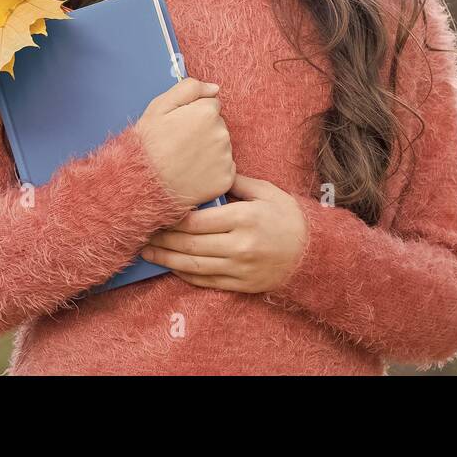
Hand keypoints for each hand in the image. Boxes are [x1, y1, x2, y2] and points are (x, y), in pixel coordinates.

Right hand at [135, 78, 234, 206]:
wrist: (144, 184)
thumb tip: (214, 88)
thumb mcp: (159, 106)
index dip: (194, 113)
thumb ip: (189, 88)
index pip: (211, 104)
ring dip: (208, 149)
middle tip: (180, 144)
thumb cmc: (149, 144)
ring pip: (221, 146)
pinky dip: (213, 169)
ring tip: (185, 159)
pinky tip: (194, 172)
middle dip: (203, 130)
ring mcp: (225, 157)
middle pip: (218, 124)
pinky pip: (225, 167)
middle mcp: (222, 133)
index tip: (180, 125)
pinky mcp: (226, 179)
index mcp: (207, 112)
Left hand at [141, 175, 307, 292]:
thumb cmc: (290, 218)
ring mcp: (239, 268)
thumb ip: (236, 182)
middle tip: (142, 231)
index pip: (197, 220)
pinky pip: (206, 281)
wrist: (314, 254)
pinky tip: (171, 266)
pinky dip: (185, 274)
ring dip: (166, 259)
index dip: (172, 217)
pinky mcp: (240, 284)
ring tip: (147, 252)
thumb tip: (210, 172)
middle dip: (163, 238)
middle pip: (190, 243)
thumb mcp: (267, 192)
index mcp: (244, 218)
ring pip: (193, 265)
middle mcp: (239, 245)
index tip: (155, 211)